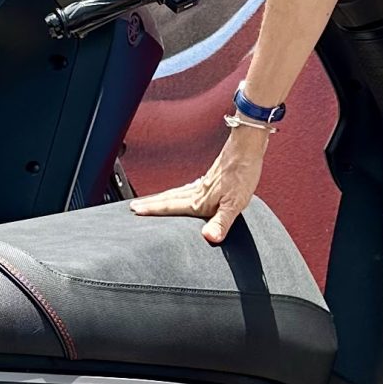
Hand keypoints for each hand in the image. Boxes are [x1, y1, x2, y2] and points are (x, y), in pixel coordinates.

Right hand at [129, 123, 271, 244]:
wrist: (248, 146)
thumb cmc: (243, 172)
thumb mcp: (235, 203)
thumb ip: (221, 222)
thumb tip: (209, 237)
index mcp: (200, 200)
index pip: (171, 206)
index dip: (153, 210)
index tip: (135, 212)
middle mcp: (198, 190)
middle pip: (169, 198)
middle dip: (151, 203)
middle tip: (134, 207)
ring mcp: (204, 183)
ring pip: (177, 192)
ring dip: (162, 198)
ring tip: (151, 201)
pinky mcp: (212, 177)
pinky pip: (188, 188)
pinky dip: (179, 192)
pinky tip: (185, 192)